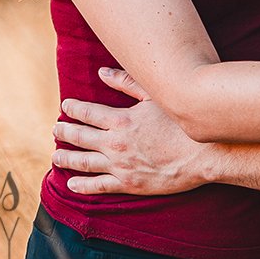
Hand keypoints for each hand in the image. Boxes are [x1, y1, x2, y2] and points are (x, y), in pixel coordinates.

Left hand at [50, 70, 213, 196]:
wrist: (204, 154)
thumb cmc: (181, 123)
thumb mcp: (154, 96)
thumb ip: (126, 83)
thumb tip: (101, 72)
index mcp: (120, 120)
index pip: (87, 112)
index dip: (73, 108)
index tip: (65, 106)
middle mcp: (115, 143)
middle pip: (80, 136)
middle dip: (64, 132)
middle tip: (56, 130)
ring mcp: (120, 166)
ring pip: (84, 162)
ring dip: (67, 158)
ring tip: (56, 156)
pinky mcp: (129, 185)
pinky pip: (99, 186)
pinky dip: (82, 185)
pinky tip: (72, 184)